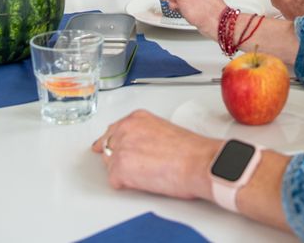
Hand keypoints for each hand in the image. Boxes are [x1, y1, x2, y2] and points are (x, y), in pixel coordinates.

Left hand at [92, 110, 219, 200]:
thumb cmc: (191, 150)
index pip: (114, 130)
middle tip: (134, 167)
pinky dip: (127, 185)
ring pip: (110, 164)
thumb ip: (146, 135)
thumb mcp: (164, 130)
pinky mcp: (119, 169)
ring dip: (123, 172)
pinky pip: (115, 181)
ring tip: (146, 175)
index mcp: (137, 118)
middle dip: (117, 157)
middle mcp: (125, 129)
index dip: (113, 142)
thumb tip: (141, 147)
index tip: (106, 146)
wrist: (197, 162)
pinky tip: (144, 181)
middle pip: (108, 146)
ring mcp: (120, 149)